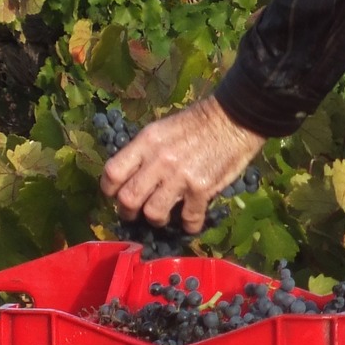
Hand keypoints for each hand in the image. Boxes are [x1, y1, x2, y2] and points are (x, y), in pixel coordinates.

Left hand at [101, 97, 266, 232]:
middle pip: (128, 199)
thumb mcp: (161, 129)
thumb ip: (144, 152)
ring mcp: (180, 177)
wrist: (234, 118)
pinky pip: (189, 219)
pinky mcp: (201, 189)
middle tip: (135, 213)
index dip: (110, 190)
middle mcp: (158, 161)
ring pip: (153, 213)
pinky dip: (189, 225)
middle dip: (128, 211)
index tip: (116, 194)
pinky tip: (191, 222)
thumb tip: (132, 176)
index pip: (113, 173)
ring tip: (163, 216)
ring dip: (156, 219)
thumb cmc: (196, 122)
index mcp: (145, 143)